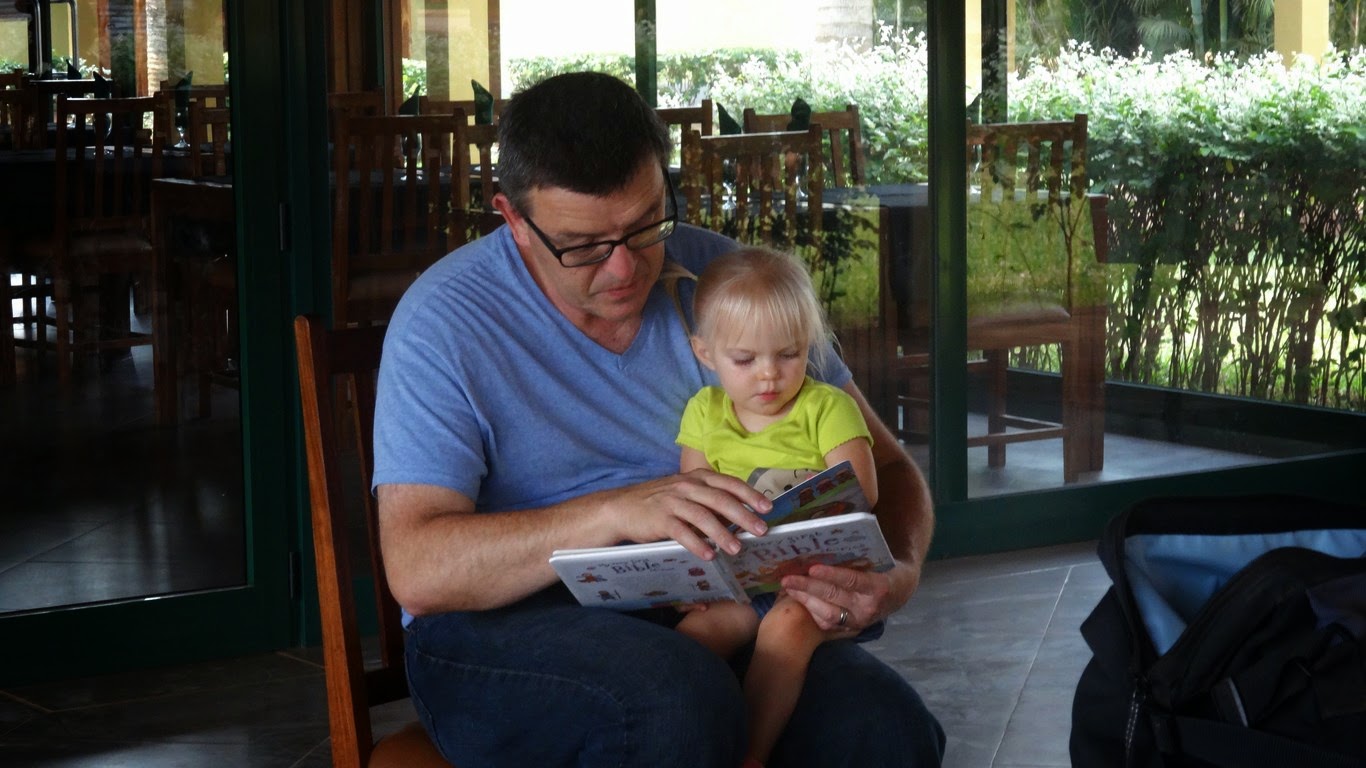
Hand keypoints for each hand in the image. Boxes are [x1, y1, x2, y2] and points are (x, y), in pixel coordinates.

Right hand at [601, 469, 771, 559]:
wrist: (621, 507)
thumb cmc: (659, 502)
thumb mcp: (686, 493)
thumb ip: (710, 499)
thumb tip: (739, 515)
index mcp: (697, 478)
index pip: (729, 483)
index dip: (750, 495)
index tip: (767, 507)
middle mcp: (687, 486)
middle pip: (720, 499)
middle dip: (743, 515)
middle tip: (761, 530)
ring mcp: (672, 501)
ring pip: (703, 516)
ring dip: (722, 533)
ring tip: (737, 548)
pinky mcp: (659, 519)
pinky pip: (681, 532)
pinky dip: (696, 544)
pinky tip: (709, 555)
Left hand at [779, 562, 901, 633]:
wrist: (899, 593)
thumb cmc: (886, 568)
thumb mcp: (880, 558)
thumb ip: (860, 552)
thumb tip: (831, 533)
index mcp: (879, 587)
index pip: (852, 580)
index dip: (832, 575)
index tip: (812, 568)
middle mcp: (868, 608)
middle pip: (834, 596)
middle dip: (808, 587)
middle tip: (788, 578)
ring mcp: (859, 621)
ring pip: (827, 613)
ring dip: (805, 599)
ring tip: (788, 586)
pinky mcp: (850, 629)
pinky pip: (827, 623)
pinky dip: (811, 611)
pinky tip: (798, 598)